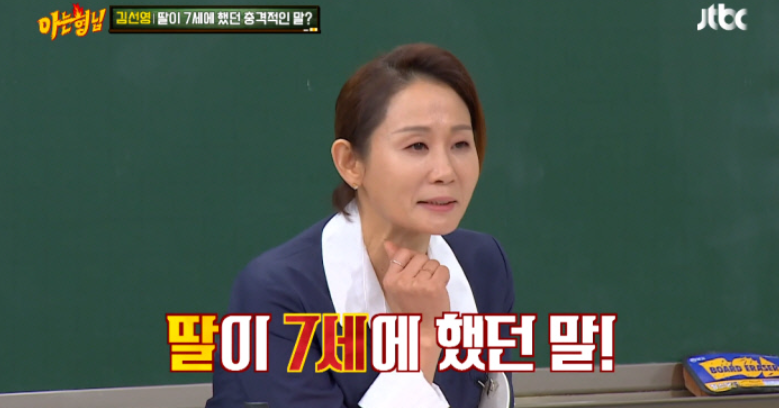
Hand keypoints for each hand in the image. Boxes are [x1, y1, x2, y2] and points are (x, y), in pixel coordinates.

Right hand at [382, 241, 449, 382]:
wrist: (423, 333)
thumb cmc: (411, 309)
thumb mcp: (397, 287)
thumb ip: (394, 263)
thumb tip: (388, 243)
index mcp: (390, 280)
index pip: (403, 254)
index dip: (413, 262)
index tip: (415, 275)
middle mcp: (402, 281)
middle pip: (420, 257)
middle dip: (426, 268)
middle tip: (423, 286)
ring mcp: (418, 283)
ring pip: (433, 263)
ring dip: (435, 274)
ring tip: (430, 289)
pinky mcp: (434, 286)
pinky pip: (443, 269)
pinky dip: (444, 278)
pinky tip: (439, 290)